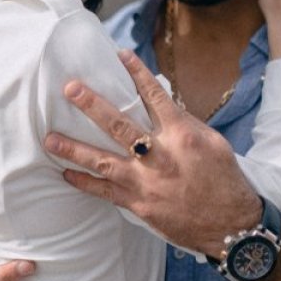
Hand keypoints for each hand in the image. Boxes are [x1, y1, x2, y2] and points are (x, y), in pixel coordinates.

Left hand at [43, 50, 261, 256]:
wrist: (230, 225)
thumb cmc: (223, 179)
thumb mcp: (213, 143)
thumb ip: (185, 123)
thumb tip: (163, 104)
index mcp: (181, 135)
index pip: (155, 97)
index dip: (137, 74)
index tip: (120, 55)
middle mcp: (159, 156)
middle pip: (119, 125)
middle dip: (92, 106)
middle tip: (70, 89)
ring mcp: (145, 181)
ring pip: (102, 161)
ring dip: (74, 149)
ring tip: (50, 139)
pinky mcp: (139, 204)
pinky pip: (105, 192)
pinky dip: (84, 182)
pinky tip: (66, 174)